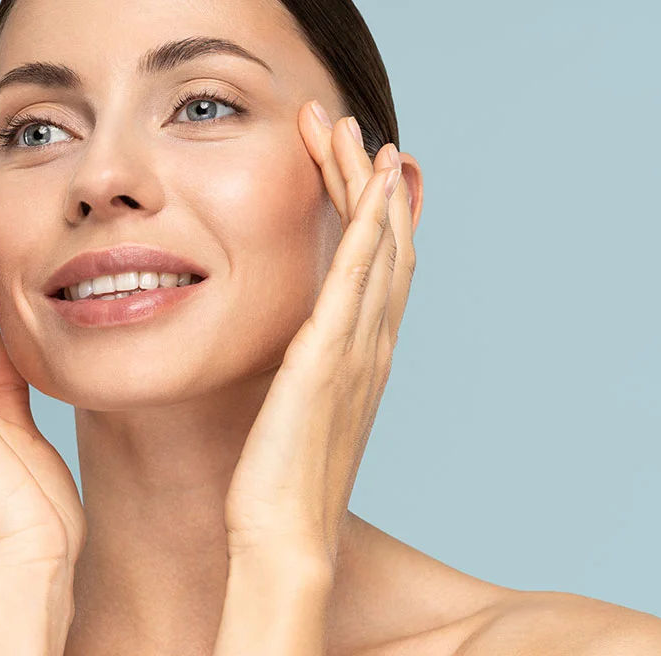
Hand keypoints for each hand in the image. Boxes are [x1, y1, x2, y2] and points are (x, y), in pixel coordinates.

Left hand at [223, 100, 415, 567]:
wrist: (282, 535)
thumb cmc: (276, 482)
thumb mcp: (290, 410)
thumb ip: (295, 371)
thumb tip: (280, 347)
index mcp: (360, 355)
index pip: (374, 267)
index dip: (371, 211)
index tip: (353, 165)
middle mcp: (371, 344)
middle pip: (384, 243)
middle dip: (366, 180)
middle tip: (348, 127)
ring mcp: (359, 348)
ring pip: (377, 245)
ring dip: (367, 183)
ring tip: (350, 131)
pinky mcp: (332, 355)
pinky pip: (359, 275)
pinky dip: (371, 224)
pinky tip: (371, 182)